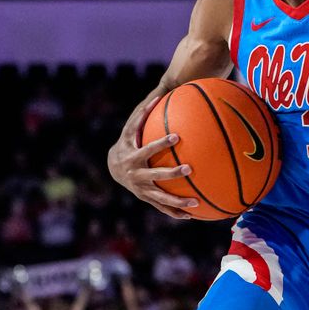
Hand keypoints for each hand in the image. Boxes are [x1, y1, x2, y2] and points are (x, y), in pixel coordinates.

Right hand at [107, 96, 197, 218]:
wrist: (113, 166)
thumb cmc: (128, 142)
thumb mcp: (131, 130)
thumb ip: (144, 115)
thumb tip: (161, 93)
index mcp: (133, 156)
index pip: (148, 149)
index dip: (161, 143)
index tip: (176, 136)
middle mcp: (136, 174)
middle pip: (155, 175)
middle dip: (172, 173)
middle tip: (189, 169)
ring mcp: (141, 189)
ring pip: (160, 197)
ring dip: (177, 201)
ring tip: (195, 203)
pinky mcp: (146, 198)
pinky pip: (161, 207)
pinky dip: (175, 212)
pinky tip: (192, 216)